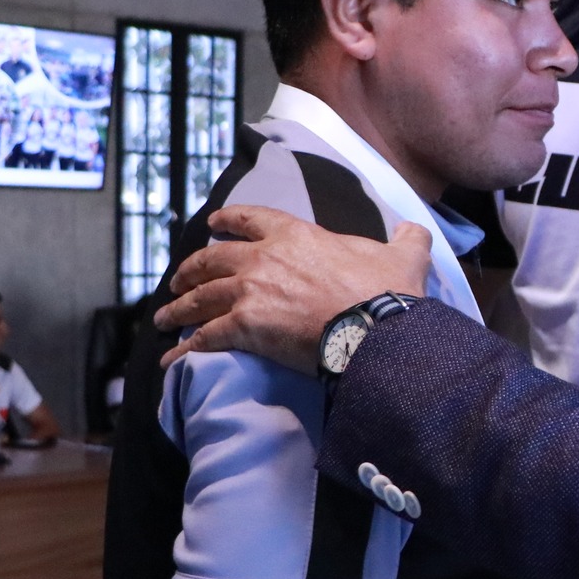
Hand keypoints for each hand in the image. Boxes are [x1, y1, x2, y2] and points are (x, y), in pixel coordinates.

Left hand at [154, 205, 431, 373]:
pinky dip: (185, 348)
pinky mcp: (245, 327)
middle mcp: (264, 258)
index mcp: (296, 234)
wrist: (375, 329)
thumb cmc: (387, 292)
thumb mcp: (404, 256)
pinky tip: (173, 359)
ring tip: (164, 319)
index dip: (228, 221)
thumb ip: (406, 239)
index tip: (212, 226)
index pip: (250, 219)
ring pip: (200, 296)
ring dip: (178, 308)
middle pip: (211, 259)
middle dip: (189, 270)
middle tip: (177, 281)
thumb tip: (414, 230)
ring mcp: (251, 291)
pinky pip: (205, 337)